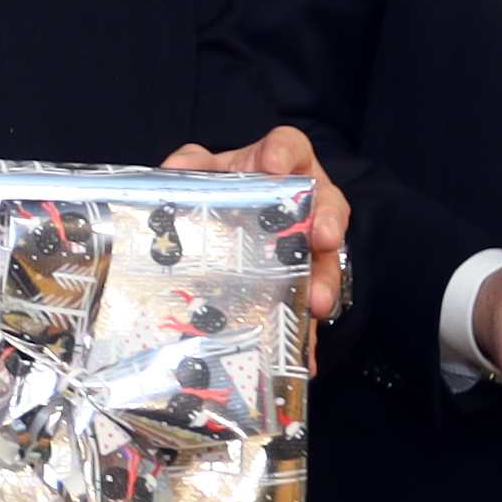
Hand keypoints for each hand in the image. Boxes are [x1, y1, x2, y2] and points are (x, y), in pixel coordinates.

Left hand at [165, 127, 351, 325]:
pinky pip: (310, 304)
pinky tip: (305, 353)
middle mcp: (302, 204)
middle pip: (327, 205)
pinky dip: (307, 329)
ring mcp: (305, 246)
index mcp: (277, 168)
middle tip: (323, 238)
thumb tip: (173, 172)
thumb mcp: (199, 175)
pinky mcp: (301, 285)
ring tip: (318, 302)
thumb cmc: (218, 193)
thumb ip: (188, 168)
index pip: (289, 148)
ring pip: (325, 258)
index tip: (275, 167)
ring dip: (324, 280)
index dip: (284, 153)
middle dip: (327, 221)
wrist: (218, 232)